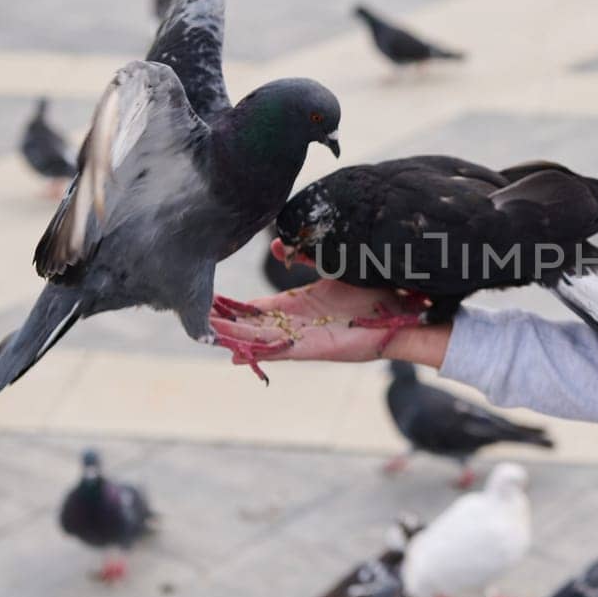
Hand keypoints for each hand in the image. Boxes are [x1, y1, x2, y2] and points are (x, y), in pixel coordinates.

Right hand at [209, 278, 450, 365]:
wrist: (403, 312)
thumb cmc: (372, 292)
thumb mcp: (334, 268)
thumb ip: (308, 255)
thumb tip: (274, 243)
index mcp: (301, 306)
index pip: (258, 308)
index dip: (233, 306)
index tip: (208, 301)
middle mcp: (298, 325)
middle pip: (252, 326)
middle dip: (224, 324)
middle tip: (194, 319)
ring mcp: (305, 340)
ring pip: (260, 340)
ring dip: (234, 338)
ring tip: (206, 334)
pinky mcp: (316, 351)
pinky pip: (280, 352)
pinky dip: (257, 352)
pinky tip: (235, 354)